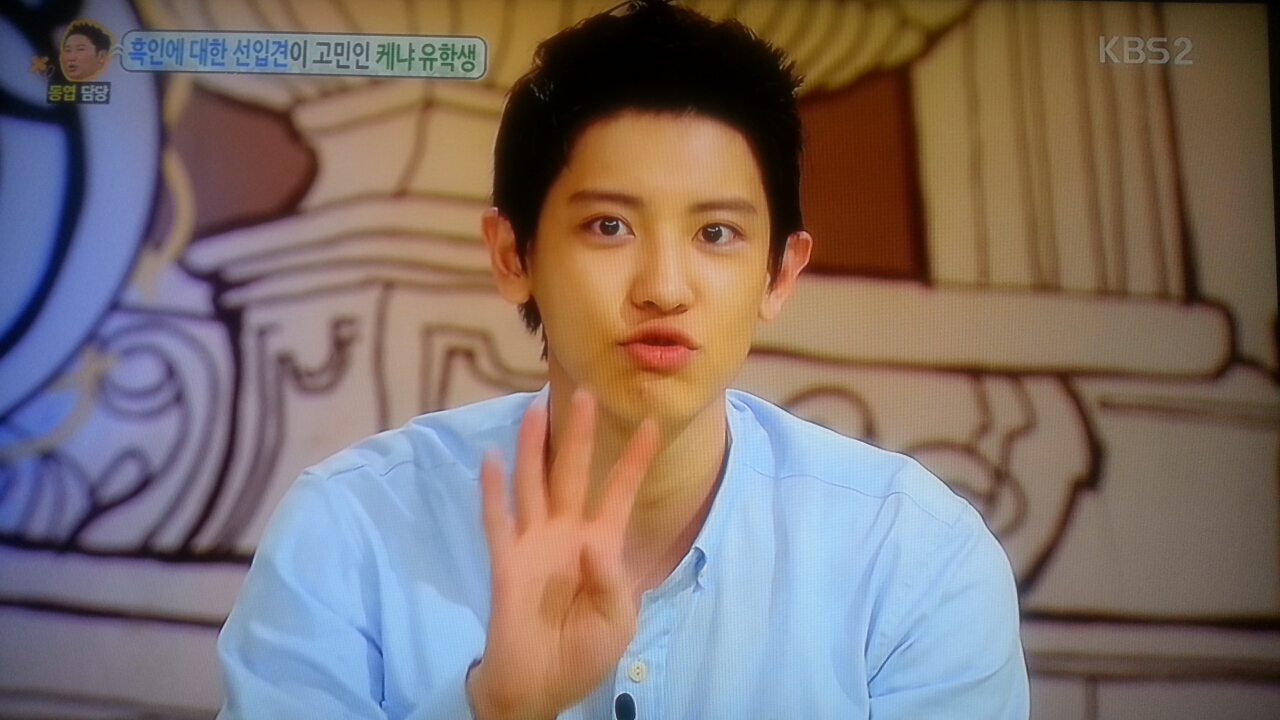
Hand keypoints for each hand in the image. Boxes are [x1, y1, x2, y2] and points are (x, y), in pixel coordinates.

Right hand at [469, 390, 658, 719]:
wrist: (540, 687)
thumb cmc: (584, 654)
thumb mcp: (617, 621)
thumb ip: (613, 582)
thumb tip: (592, 545)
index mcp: (600, 547)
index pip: (619, 494)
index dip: (634, 462)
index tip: (652, 425)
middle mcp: (566, 535)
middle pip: (572, 474)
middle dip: (579, 435)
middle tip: (584, 393)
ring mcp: (534, 545)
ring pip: (533, 486)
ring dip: (534, 449)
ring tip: (536, 409)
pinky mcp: (506, 562)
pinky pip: (497, 522)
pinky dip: (492, 492)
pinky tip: (490, 460)